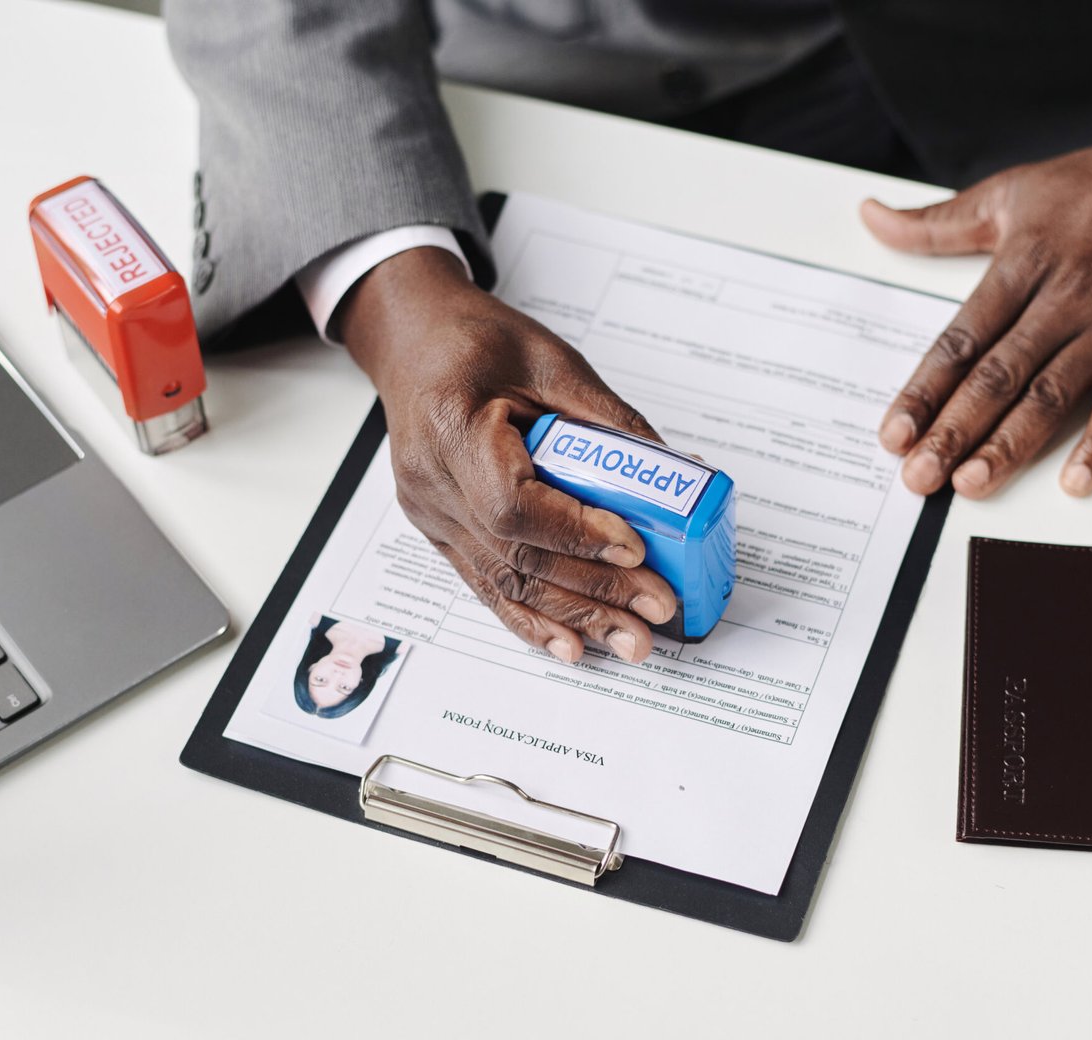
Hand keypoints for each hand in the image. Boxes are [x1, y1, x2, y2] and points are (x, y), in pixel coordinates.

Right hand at [340, 247, 676, 662]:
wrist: (412, 341)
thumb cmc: (476, 341)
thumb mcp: (552, 360)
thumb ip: (609, 419)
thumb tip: (679, 474)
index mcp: (452, 424)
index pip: (514, 503)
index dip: (577, 532)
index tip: (635, 547)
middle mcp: (432, 480)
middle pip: (518, 554)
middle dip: (595, 589)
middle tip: (658, 608)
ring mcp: (432, 514)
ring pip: (505, 582)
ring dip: (574, 617)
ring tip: (631, 641)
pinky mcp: (441, 532)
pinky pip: (487, 585)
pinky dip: (533, 620)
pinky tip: (572, 646)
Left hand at [861, 109, 1091, 497]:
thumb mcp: (1010, 192)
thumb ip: (936, 223)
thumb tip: (870, 218)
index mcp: (1021, 263)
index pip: (960, 340)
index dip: (924, 390)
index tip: (893, 433)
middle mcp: (1064, 298)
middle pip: (998, 375)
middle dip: (953, 430)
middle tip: (919, 476)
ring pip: (1053, 394)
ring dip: (1010, 444)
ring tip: (971, 484)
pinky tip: (1075, 481)